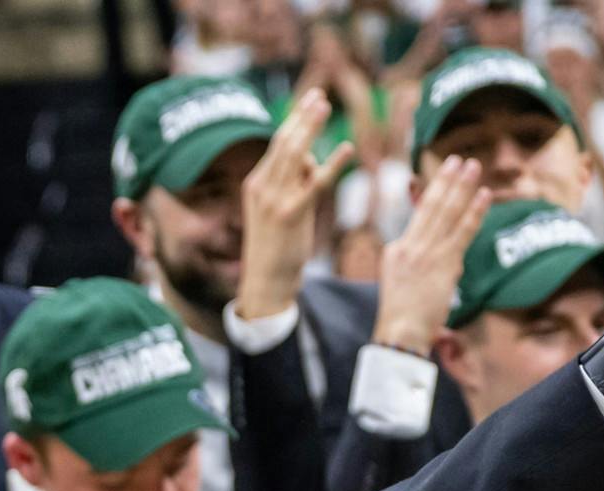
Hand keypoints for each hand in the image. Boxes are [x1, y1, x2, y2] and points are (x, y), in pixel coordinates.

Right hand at [233, 88, 355, 321]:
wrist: (265, 282)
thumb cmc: (275, 248)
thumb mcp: (278, 210)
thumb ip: (293, 183)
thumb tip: (312, 160)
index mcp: (256, 183)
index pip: (277, 145)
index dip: (295, 120)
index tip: (310, 99)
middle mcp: (262, 186)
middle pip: (284, 142)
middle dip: (302, 116)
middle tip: (319, 95)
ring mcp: (275, 199)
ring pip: (295, 154)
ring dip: (311, 127)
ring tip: (325, 106)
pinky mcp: (292, 213)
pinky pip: (315, 182)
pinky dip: (332, 164)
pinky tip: (347, 149)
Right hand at [371, 156, 486, 353]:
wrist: (400, 334)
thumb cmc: (402, 320)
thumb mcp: (401, 287)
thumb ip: (419, 269)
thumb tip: (448, 265)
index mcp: (396, 250)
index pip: (419, 219)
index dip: (434, 195)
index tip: (445, 177)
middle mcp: (409, 246)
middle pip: (430, 206)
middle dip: (445, 180)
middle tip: (457, 160)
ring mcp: (426, 252)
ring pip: (447, 212)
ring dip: (462, 186)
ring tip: (473, 165)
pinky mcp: (444, 263)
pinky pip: (463, 231)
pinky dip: (475, 211)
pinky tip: (485, 195)